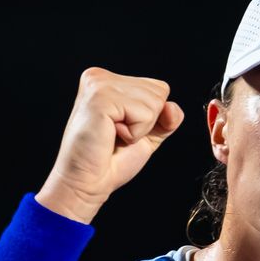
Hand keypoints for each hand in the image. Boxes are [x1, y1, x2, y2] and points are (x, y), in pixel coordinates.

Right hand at [37, 67, 183, 222]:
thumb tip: (173, 107)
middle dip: (146, 122)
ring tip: (112, 136)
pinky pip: (144, 114)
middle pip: (159, 92)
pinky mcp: (101, 98)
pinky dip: (134, 133)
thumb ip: (165, 118)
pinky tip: (110, 136)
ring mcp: (99, 85)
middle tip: (116, 135)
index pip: (158, 87)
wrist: (87, 183)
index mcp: (108, 81)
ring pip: (154, 102)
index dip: (151, 116)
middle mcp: (100, 77)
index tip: (123, 129)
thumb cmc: (109, 161)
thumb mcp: (147, 134)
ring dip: (139, 129)